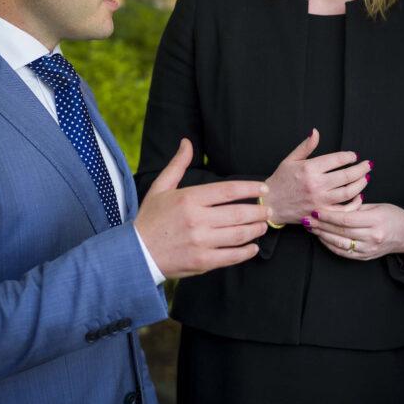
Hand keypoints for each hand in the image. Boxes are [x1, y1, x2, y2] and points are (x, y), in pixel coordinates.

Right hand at [135, 138, 269, 277]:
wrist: (135, 254)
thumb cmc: (150, 219)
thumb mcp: (160, 188)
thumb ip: (178, 165)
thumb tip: (187, 142)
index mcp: (189, 198)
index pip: (228, 190)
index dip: (250, 188)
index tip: (263, 189)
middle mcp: (196, 219)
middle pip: (238, 213)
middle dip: (259, 211)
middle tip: (268, 209)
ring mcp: (200, 242)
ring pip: (238, 234)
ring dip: (256, 230)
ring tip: (263, 226)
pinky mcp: (202, 262)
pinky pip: (231, 256)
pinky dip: (246, 252)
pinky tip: (253, 247)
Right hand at [263, 129, 370, 223]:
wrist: (270, 204)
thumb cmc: (280, 180)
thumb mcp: (290, 160)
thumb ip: (306, 146)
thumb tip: (316, 131)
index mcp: (309, 169)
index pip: (337, 160)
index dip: (349, 157)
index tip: (354, 156)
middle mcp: (316, 185)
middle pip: (346, 176)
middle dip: (361, 169)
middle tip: (368, 165)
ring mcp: (320, 201)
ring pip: (348, 192)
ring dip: (360, 184)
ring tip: (366, 178)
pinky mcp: (321, 214)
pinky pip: (343, 211)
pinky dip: (354, 204)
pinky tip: (359, 197)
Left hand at [307, 202, 403, 260]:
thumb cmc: (392, 216)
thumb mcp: (378, 206)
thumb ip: (357, 207)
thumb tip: (335, 204)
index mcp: (376, 221)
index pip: (347, 219)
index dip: (329, 216)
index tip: (316, 210)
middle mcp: (372, 237)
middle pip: (341, 232)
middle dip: (321, 225)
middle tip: (307, 219)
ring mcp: (368, 249)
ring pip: (340, 244)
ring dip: (322, 236)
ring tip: (311, 228)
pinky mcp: (365, 257)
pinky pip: (344, 252)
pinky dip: (330, 245)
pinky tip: (321, 238)